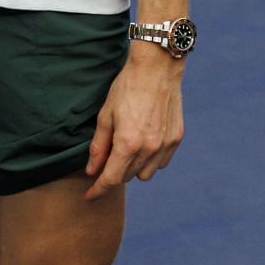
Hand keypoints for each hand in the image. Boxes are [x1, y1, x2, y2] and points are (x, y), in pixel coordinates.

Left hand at [82, 47, 184, 200]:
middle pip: (126, 177)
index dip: (97, 190)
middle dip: (113, 172)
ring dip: (133, 168)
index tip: (88, 196)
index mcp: (128, 143)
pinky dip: (151, 159)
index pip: (110, 179)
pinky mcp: (176, 139)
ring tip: (127, 147)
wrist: (157, 68)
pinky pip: (161, 162)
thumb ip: (98, 146)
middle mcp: (149, 149)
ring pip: (146, 174)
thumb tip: (91, 170)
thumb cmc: (127, 87)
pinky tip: (144, 142)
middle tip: (107, 156)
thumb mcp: (105, 115)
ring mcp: (165, 145)